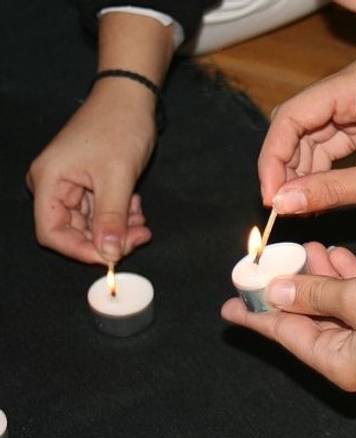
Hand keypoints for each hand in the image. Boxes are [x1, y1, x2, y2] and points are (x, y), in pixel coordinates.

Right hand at [26, 80, 153, 262]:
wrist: (131, 98)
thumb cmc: (119, 127)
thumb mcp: (118, 177)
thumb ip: (111, 218)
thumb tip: (108, 254)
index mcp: (49, 181)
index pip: (51, 232)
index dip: (80, 250)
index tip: (112, 257)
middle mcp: (54, 185)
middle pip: (74, 231)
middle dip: (107, 238)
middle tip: (140, 236)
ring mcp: (72, 185)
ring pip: (92, 224)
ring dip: (118, 228)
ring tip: (142, 221)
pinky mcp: (89, 184)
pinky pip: (101, 212)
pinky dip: (120, 215)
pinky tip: (137, 207)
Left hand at [222, 242, 355, 390]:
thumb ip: (313, 294)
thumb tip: (275, 292)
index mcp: (339, 362)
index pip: (285, 335)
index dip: (255, 317)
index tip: (228, 306)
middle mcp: (355, 354)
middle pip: (308, 318)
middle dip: (288, 288)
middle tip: (266, 263)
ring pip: (336, 303)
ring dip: (318, 276)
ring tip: (301, 248)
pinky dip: (348, 276)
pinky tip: (336, 254)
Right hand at [258, 60, 355, 214]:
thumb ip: (333, 190)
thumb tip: (285, 203)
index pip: (292, 117)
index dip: (274, 159)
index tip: (270, 197)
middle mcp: (353, 88)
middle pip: (299, 126)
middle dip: (287, 168)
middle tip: (282, 209)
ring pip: (315, 137)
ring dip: (305, 172)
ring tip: (302, 209)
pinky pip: (337, 144)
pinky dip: (326, 171)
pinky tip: (320, 197)